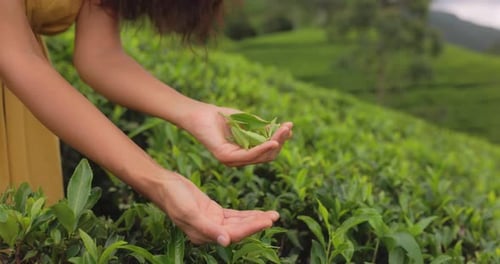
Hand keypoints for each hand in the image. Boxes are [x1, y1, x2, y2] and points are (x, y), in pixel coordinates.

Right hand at [155, 172, 279, 245]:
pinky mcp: (213, 212)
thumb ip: (207, 228)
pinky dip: (246, 214)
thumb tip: (226, 242)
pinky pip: (234, 216)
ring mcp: (212, 222)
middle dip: (257, 223)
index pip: (233, 234)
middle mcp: (210, 231)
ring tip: (272, 215)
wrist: (164, 185)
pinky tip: (258, 212)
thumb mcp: (190, 212)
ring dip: (254, 219)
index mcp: (204, 235)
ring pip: (238, 223)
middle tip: (274, 216)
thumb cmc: (173, 198)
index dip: (250, 228)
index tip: (266, 221)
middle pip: (239, 230)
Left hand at [183, 104, 292, 165]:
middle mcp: (239, 160)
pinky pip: (250, 154)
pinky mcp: (226, 157)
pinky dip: (263, 148)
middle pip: (267, 156)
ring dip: (275, 143)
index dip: (280, 140)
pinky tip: (273, 141)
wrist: (199, 113)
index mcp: (244, 153)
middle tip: (289, 128)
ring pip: (261, 156)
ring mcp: (232, 161)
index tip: (289, 127)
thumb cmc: (222, 116)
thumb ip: (263, 128)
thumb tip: (286, 131)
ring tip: (285, 131)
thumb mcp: (248, 122)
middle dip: (280, 141)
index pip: (267, 151)